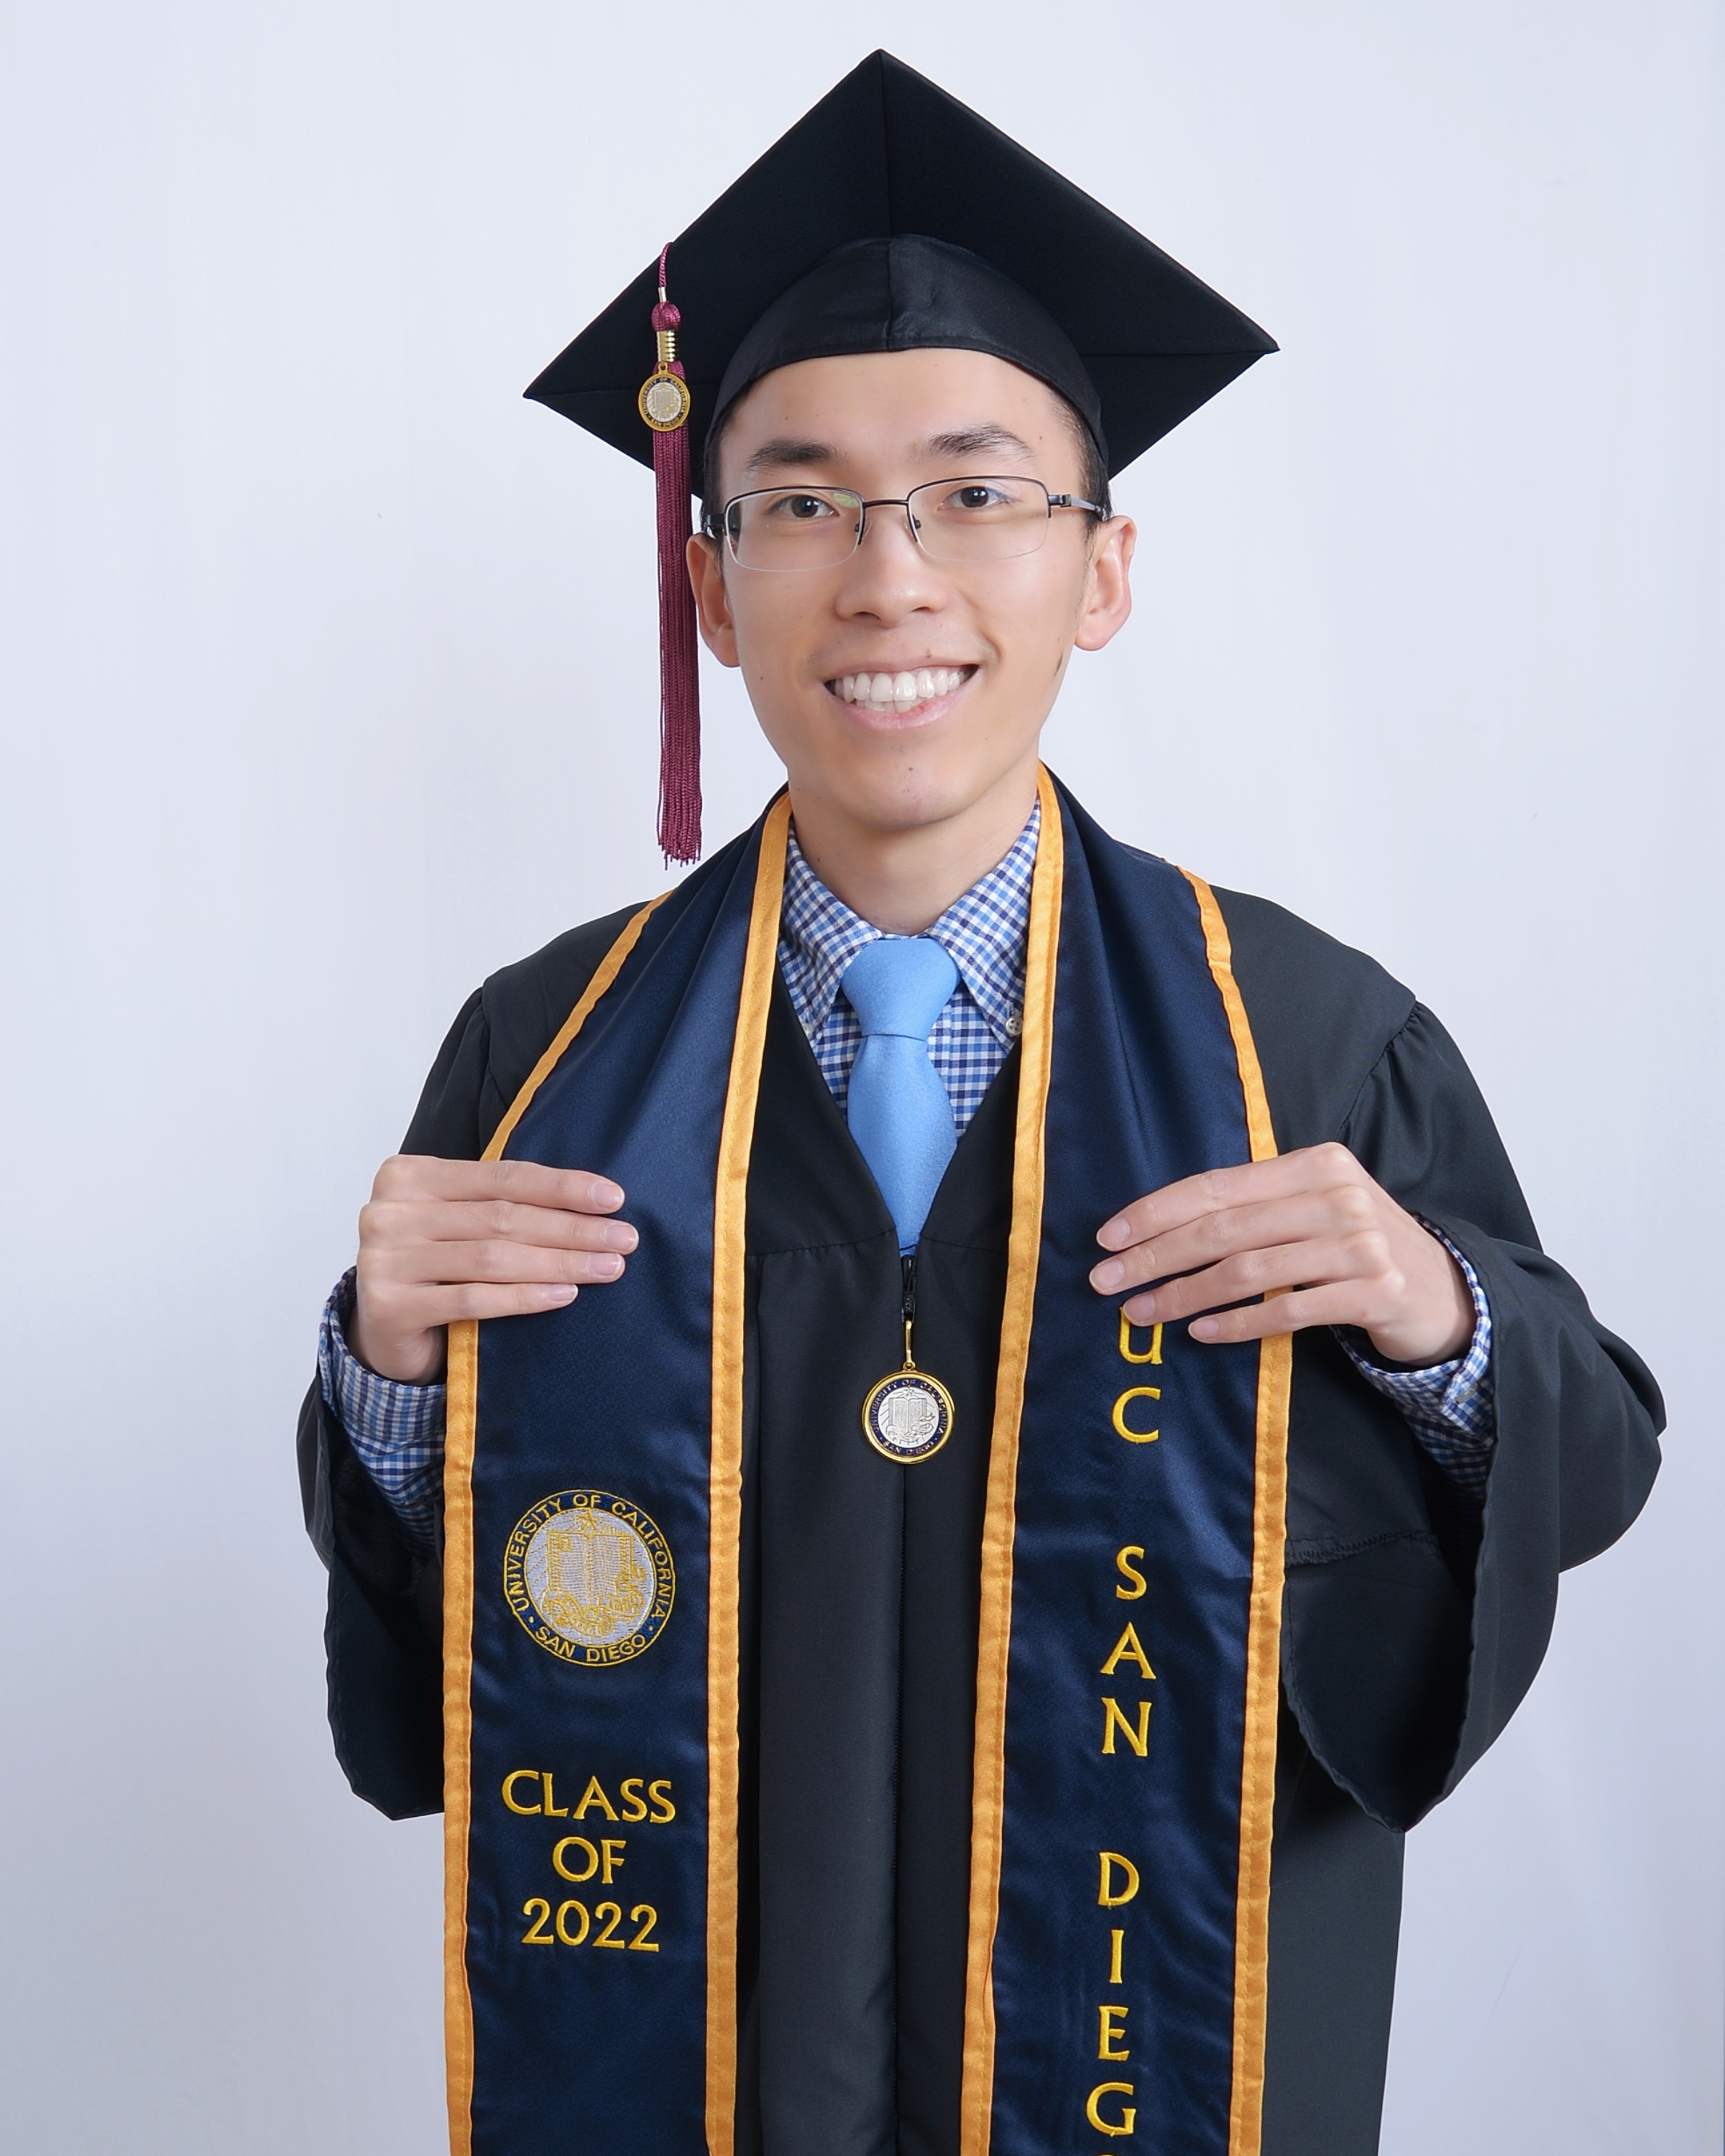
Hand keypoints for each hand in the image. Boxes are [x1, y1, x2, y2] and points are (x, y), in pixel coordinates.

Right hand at [349, 1155, 637, 1382]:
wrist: (382, 1326)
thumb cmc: (434, 1264)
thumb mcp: (459, 1220)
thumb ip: (500, 1202)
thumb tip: (596, 1201)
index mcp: (409, 1174)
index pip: (502, 1176)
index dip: (562, 1187)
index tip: (614, 1198)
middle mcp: (389, 1211)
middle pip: (502, 1217)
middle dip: (571, 1228)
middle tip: (623, 1238)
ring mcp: (383, 1259)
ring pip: (492, 1257)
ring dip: (559, 1262)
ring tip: (607, 1268)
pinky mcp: (388, 1306)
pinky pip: (472, 1299)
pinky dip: (524, 1297)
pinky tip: (565, 1295)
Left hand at [1088, 1142, 1473, 1363]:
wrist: (1444, 1291)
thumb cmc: (1357, 1249)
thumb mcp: (1314, 1210)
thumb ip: (1255, 1208)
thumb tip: (1161, 1227)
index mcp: (1313, 1165)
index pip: (1217, 1186)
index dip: (1157, 1211)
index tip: (1108, 1236)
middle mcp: (1337, 1196)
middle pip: (1223, 1229)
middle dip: (1154, 1256)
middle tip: (1106, 1282)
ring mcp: (1359, 1244)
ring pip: (1247, 1271)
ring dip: (1183, 1295)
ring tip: (1141, 1314)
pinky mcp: (1373, 1292)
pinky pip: (1286, 1309)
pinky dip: (1237, 1323)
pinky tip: (1201, 1332)